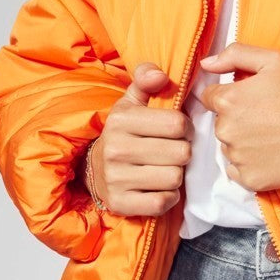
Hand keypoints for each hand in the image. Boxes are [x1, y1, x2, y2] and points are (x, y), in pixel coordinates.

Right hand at [86, 62, 191, 216]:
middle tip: (172, 152)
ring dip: (176, 175)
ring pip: (175, 178)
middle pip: (182, 153)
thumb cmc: (124, 133)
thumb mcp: (131, 102)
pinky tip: (158, 187)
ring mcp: (116, 179)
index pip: (177, 123)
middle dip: (183, 152)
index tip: (178, 131)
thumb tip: (160, 75)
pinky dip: (168, 197)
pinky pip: (163, 202)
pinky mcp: (120, 204)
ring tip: (164, 168)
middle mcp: (116, 149)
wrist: (93, 170)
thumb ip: (146, 80)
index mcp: (121, 120)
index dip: (186, 127)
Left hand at [198, 43, 279, 192]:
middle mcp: (225, 130)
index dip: (231, 97)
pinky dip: (251, 164)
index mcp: (227, 100)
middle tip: (269, 117)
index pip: (210, 98)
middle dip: (239, 119)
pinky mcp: (250, 179)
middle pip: (221, 123)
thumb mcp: (273, 61)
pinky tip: (273, 154)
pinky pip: (239, 171)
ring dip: (244, 142)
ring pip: (230, 147)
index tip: (251, 100)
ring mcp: (237, 157)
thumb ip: (235, 55)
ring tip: (274, 136)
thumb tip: (206, 63)